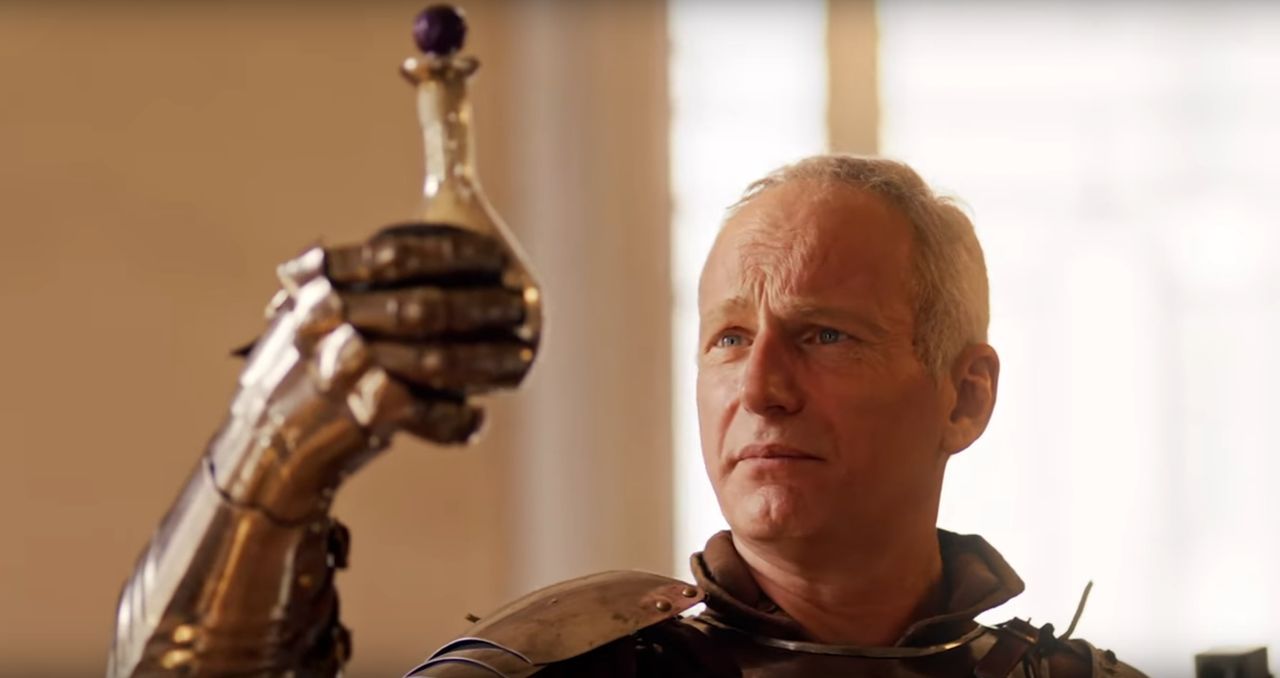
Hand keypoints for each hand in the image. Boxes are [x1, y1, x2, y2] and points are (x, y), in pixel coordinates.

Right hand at [212, 223, 539, 521]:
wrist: (266, 447)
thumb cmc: (307, 364)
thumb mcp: (314, 306)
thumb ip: (362, 259)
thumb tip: (435, 153)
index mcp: (319, 288)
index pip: (394, 254)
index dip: (453, 252)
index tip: (498, 255)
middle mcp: (327, 328)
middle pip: (420, 308)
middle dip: (479, 306)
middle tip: (519, 304)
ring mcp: (343, 376)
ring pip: (434, 363)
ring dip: (487, 360)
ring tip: (522, 356)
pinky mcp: (361, 420)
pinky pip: (428, 416)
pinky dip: (457, 420)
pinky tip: (478, 415)